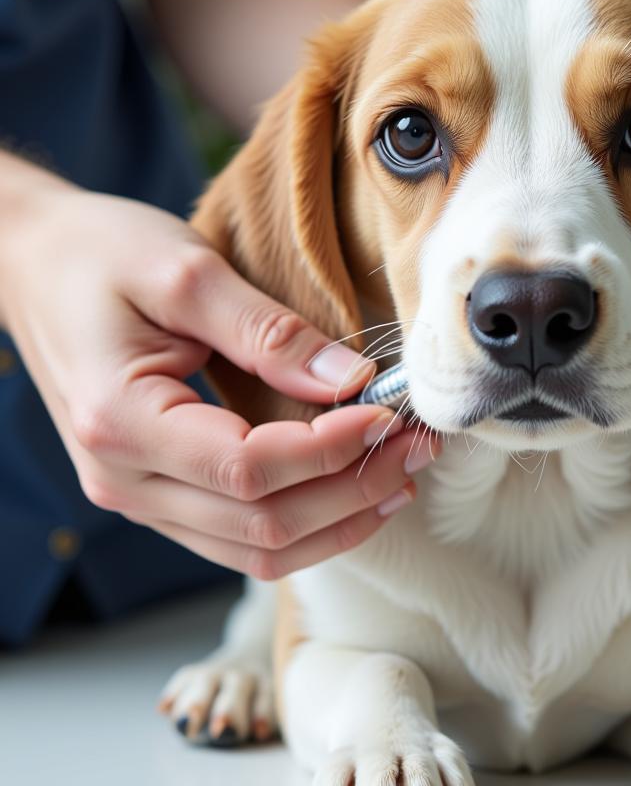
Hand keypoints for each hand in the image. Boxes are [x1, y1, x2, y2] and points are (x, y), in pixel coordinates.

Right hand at [0, 174, 436, 578]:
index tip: (390, 414)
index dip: (331, 450)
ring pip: (255, 548)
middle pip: (261, 524)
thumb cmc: (97, 255)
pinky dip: (306, 523)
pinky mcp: (158, 489)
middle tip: (419, 447)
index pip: (249, 470)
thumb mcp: (186, 271)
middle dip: (354, 491)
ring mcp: (138, 494)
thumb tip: (350, 382)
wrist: (32, 264)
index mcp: (122, 422)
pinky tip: (354, 490)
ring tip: (403, 476)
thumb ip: (269, 332)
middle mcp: (124, 479)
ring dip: (339, 520)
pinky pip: (239, 534)